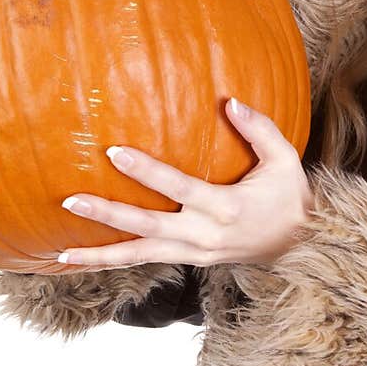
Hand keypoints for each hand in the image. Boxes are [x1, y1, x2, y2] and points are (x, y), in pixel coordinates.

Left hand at [57, 98, 314, 269]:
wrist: (302, 246)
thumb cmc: (291, 198)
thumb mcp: (285, 160)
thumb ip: (260, 129)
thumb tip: (231, 101)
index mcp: (226, 207)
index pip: (178, 187)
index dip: (145, 171)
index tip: (114, 153)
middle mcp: (206, 235)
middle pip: (148, 227)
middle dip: (108, 215)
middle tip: (71, 201)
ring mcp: (196, 252)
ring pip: (142, 255)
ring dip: (102, 255)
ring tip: (64, 254)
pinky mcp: (191, 261)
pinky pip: (148, 262)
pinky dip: (116, 264)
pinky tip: (85, 262)